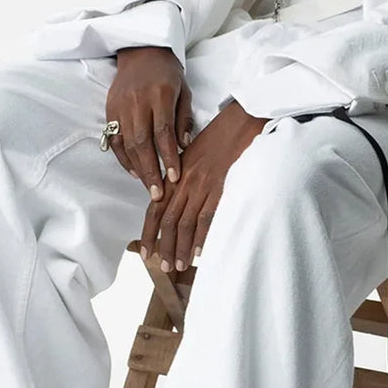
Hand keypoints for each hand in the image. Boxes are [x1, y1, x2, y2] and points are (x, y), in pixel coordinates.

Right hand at [101, 46, 193, 199]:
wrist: (141, 51)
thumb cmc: (167, 73)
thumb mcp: (184, 91)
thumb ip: (184, 118)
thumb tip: (184, 146)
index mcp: (160, 94)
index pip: (163, 132)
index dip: (168, 157)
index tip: (174, 177)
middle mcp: (137, 101)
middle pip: (142, 142)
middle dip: (150, 171)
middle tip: (157, 194)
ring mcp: (121, 106)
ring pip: (127, 144)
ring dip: (137, 169)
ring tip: (148, 187)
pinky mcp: (110, 109)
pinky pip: (115, 139)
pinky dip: (123, 158)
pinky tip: (134, 171)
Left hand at [140, 98, 268, 271]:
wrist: (241, 120)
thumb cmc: (221, 136)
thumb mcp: (194, 154)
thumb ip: (183, 177)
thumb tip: (176, 199)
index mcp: (176, 174)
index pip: (156, 208)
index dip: (149, 232)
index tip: (146, 253)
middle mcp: (185, 181)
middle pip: (168, 221)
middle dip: (164, 246)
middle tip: (163, 267)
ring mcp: (202, 184)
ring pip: (186, 221)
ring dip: (181, 246)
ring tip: (179, 265)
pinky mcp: (220, 185)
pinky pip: (208, 215)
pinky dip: (202, 235)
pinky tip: (200, 250)